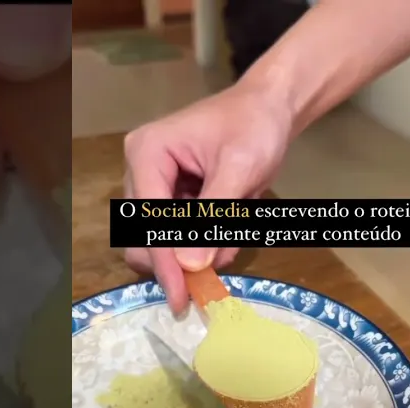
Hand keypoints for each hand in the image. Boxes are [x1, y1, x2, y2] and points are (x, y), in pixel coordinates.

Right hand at [122, 80, 292, 312]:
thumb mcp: (239, 168)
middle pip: (144, 236)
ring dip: (198, 249)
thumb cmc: (254, 126)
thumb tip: (191, 266)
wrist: (269, 108)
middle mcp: (140, 170)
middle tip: (213, 275)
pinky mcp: (170, 198)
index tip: (181, 298)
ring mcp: (153, 186)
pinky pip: (180, 236)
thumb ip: (214, 216)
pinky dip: (207, 241)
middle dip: (179, 259)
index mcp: (147, 153)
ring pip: (162, 241)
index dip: (165, 261)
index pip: (149, 219)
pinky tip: (232, 222)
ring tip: (235, 228)